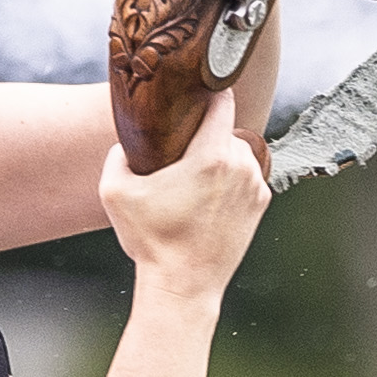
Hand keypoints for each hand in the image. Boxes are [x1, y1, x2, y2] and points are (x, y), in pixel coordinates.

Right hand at [99, 83, 268, 298]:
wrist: (184, 286)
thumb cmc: (151, 240)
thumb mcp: (115, 192)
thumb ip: (117, 154)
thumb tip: (127, 141)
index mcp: (212, 156)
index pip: (223, 100)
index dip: (209, 91)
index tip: (196, 90)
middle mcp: (242, 166)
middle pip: (226, 130)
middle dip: (205, 136)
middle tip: (180, 152)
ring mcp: (256, 186)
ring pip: (238, 153)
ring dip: (220, 159)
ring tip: (193, 180)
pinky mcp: (261, 205)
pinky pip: (247, 176)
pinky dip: (231, 180)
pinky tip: (207, 197)